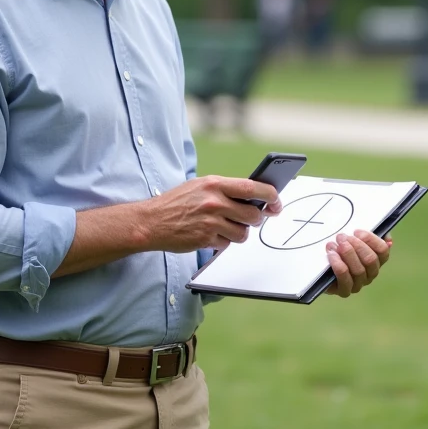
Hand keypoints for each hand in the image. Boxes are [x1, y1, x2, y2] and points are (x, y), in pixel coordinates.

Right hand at [143, 176, 282, 252]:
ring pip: (243, 233)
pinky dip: (222, 242)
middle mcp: (214, 202)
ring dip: (238, 233)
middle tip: (248, 219)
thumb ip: (225, 190)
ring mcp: (210, 222)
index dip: (270, 195)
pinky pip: (227, 244)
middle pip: (253, 215)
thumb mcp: (200, 186)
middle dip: (254, 219)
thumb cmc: (177, 202)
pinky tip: (208, 234)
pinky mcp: (205, 239)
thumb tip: (253, 197)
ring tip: (224, 227)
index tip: (276, 201)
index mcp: (215, 184)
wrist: (150, 221)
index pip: (252, 188)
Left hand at [325, 231, 391, 297]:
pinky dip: (338, 265)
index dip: (371, 239)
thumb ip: (370, 233)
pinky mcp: (345, 291)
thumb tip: (388, 239)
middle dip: (356, 246)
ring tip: (335, 244)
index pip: (383, 250)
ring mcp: (359, 284)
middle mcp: (371, 274)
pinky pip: (345, 280)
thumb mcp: (354, 237)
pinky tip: (331, 255)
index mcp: (377, 259)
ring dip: (346, 254)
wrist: (321, 266)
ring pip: (359, 270)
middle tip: (342, 237)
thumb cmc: (340, 247)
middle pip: (370, 260)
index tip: (356, 231)